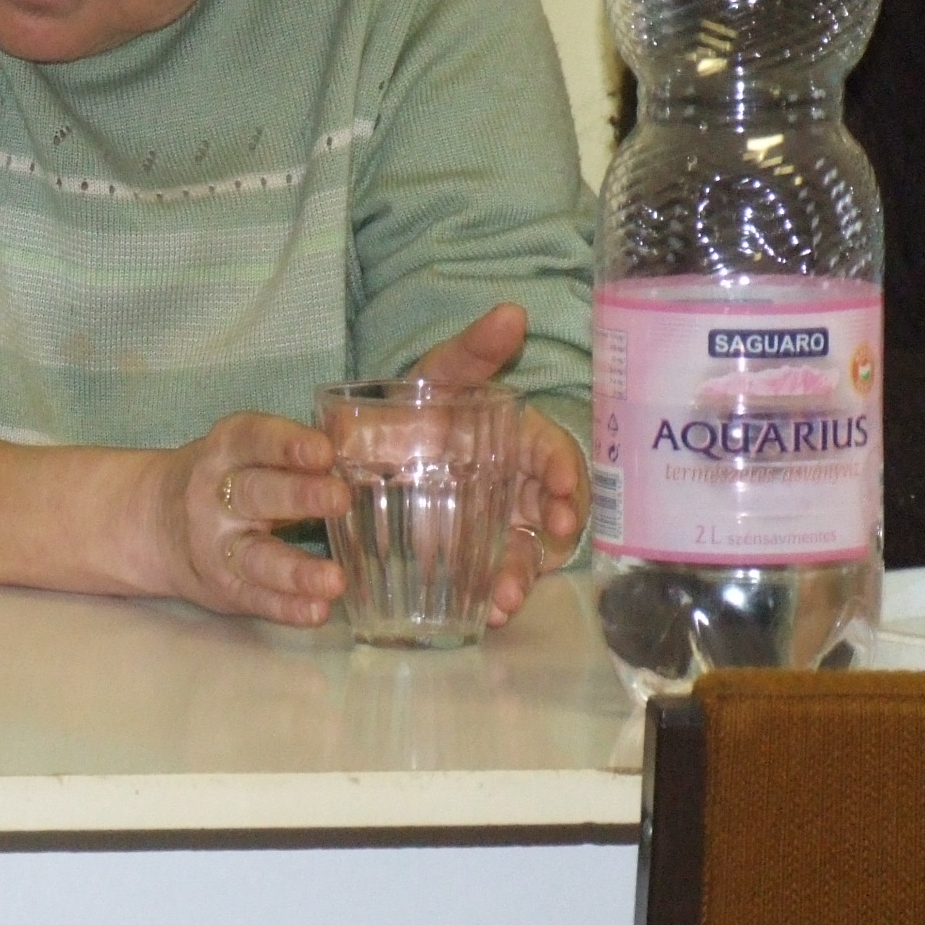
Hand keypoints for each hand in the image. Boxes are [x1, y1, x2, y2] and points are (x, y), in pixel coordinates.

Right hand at [143, 413, 349, 627]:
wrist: (154, 522)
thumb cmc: (225, 478)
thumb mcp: (245, 451)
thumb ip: (298, 450)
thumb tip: (375, 440)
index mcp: (226, 451)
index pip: (254, 440)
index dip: (287, 444)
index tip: (324, 451)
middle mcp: (215, 496)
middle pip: (255, 494)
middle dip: (298, 496)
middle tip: (341, 499)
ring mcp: (216, 546)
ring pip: (255, 557)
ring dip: (295, 569)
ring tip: (335, 579)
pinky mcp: (224, 586)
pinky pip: (256, 598)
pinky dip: (286, 607)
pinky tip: (316, 611)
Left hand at [411, 302, 589, 621]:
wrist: (361, 450)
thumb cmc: (411, 408)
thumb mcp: (437, 377)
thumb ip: (472, 351)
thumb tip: (514, 311)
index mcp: (514, 440)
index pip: (551, 454)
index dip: (563, 471)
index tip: (563, 490)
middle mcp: (512, 484)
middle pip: (547, 510)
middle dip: (554, 530)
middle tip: (554, 540)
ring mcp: (493, 522)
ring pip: (521, 550)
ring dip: (522, 575)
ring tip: (507, 598)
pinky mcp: (469, 554)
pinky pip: (491, 577)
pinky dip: (495, 595)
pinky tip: (489, 613)